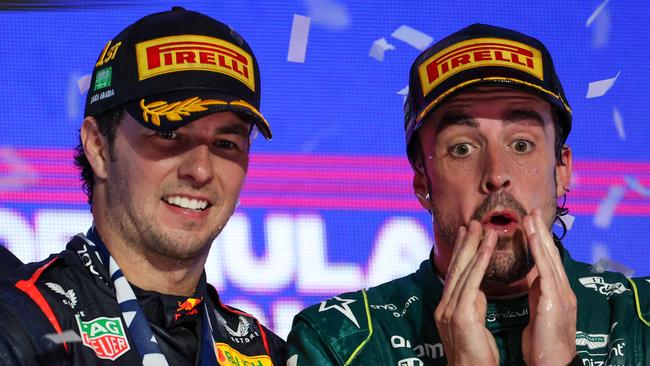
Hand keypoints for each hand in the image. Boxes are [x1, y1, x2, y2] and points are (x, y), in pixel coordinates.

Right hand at [434, 221, 498, 365]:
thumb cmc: (477, 355)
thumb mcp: (474, 324)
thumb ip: (474, 305)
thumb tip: (479, 290)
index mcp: (447, 307)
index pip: (455, 273)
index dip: (461, 252)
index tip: (467, 233)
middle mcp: (444, 305)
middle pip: (455, 267)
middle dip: (464, 243)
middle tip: (472, 222)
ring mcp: (449, 310)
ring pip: (462, 271)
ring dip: (474, 246)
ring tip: (482, 228)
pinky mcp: (460, 316)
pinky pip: (472, 283)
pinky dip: (480, 262)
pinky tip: (487, 248)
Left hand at [521, 208, 576, 365]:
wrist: (551, 363)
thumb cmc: (542, 342)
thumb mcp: (538, 311)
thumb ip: (537, 293)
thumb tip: (531, 279)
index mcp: (554, 291)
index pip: (546, 260)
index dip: (539, 241)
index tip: (530, 222)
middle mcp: (560, 289)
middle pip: (550, 254)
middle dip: (541, 231)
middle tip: (532, 210)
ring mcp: (560, 294)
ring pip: (549, 259)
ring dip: (540, 236)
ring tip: (531, 217)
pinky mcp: (554, 301)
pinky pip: (546, 272)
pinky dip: (540, 253)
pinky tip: (534, 238)